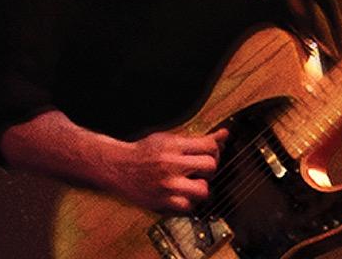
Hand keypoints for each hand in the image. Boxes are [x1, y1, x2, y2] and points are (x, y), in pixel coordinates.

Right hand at [103, 128, 227, 213]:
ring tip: (189, 183)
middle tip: (198, 169)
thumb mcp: (167, 139)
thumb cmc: (143, 153)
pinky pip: (188, 207)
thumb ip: (197, 140)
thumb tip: (224, 135)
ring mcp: (166, 186)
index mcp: (171, 146)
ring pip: (203, 190)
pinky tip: (180, 193)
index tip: (210, 152)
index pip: (209, 147)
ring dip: (199, 187)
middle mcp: (170, 165)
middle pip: (210, 167)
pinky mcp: (162, 202)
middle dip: (208, 168)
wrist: (116, 167)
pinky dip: (187, 201)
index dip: (215, 149)